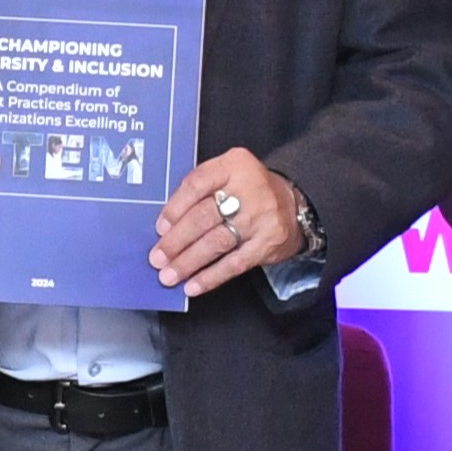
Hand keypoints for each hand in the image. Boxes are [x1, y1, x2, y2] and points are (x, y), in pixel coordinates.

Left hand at [152, 147, 307, 297]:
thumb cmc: (249, 190)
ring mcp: (260, 217)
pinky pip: (234, 263)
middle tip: (157, 258)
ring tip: (169, 275)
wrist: (294, 204)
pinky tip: (193, 286)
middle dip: (176, 241)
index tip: (159, 228)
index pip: (197, 183)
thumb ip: (201, 191)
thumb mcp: (228, 175)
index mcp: (234, 164)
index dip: (174, 208)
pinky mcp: (268, 243)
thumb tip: (166, 226)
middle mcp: (249, 188)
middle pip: (203, 216)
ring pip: (216, 242)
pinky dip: (210, 277)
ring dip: (188, 262)